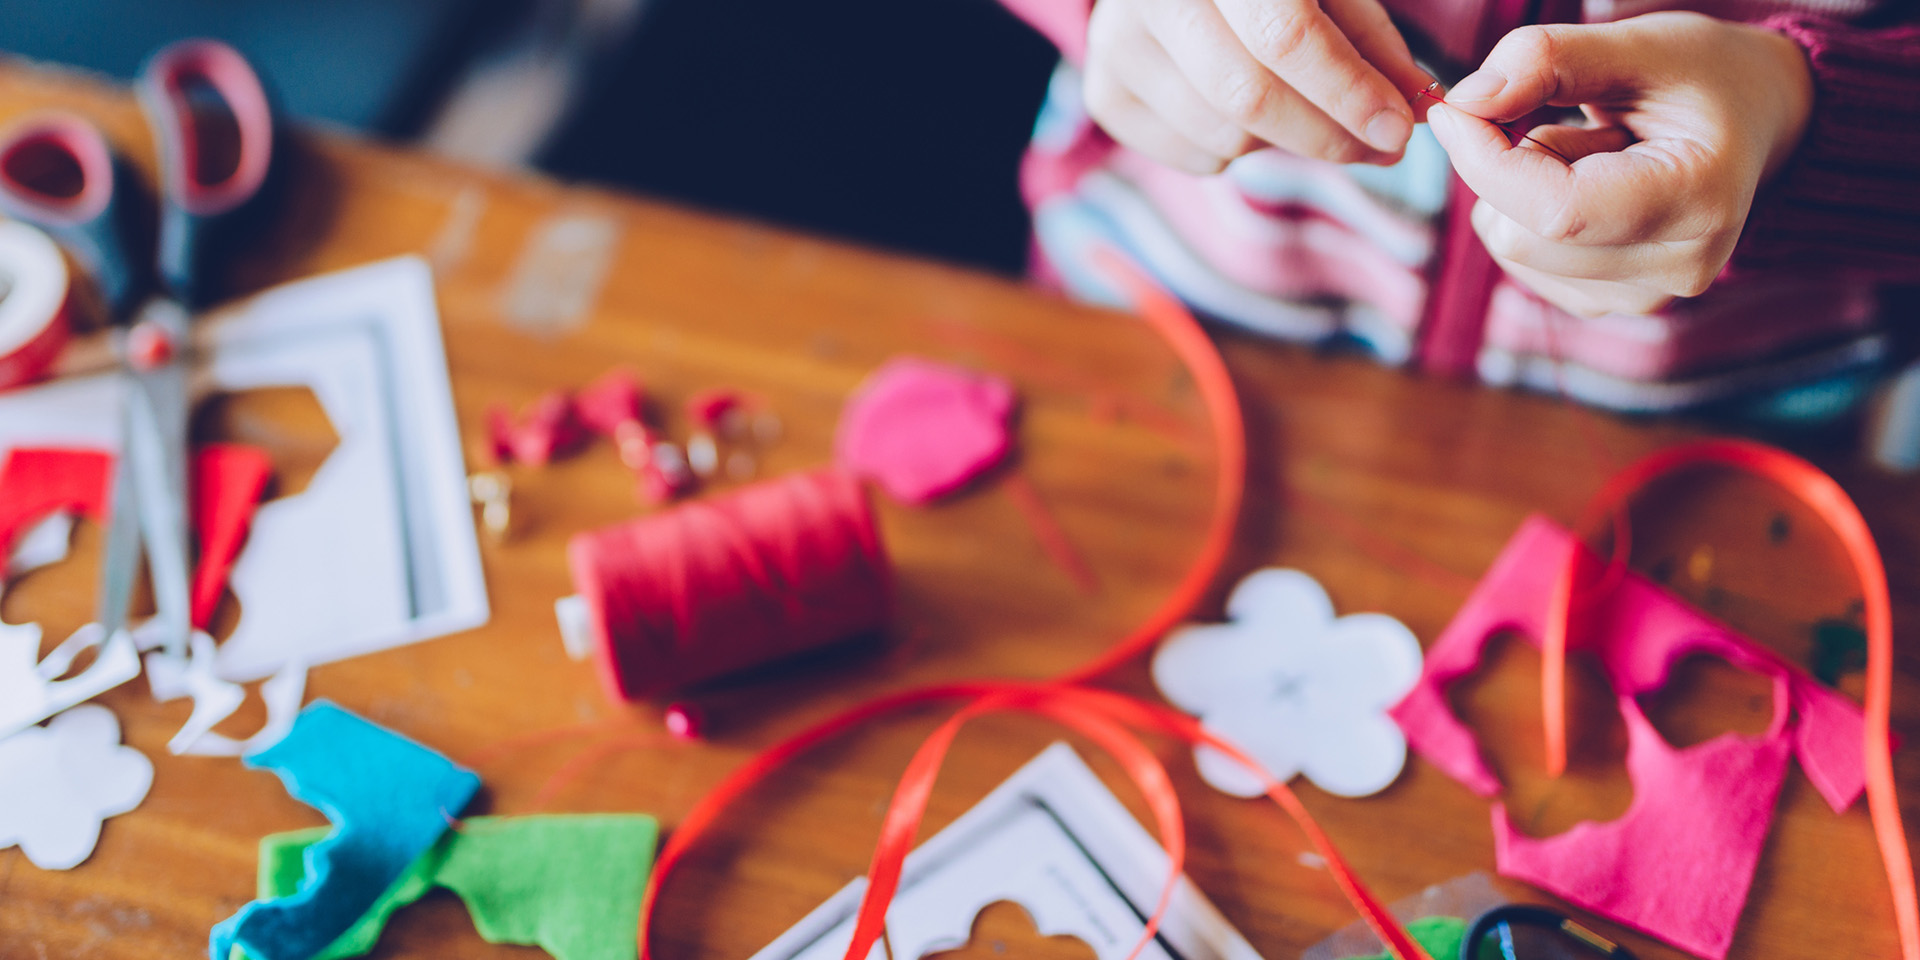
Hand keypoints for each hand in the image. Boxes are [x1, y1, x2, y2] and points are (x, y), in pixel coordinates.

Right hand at [1082, 0, 1434, 173]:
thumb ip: (1370, 41)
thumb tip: (1412, 111)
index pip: (1284, 34)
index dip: (1346, 90)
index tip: (1398, 128)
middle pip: (1246, 95)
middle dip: (1328, 134)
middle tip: (1382, 147)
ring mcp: (1116, 43)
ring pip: (1224, 133)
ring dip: (1287, 140)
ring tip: (1308, 106)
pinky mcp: (1105, 92)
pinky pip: (1197, 155)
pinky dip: (1242, 149)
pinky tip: (1247, 108)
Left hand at [1426, 12, 1813, 317]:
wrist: (1754, 119)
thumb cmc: (1702, 75)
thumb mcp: (1640, 44)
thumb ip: (1550, 59)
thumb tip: (1466, 100)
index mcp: (1698, 202)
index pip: (1557, 211)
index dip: (1486, 160)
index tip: (1454, 108)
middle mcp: (1676, 268)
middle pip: (1520, 235)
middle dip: (1504, 167)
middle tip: (1554, 115)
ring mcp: (1645, 297)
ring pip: (1513, 250)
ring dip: (1520, 190)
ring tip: (1590, 150)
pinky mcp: (1611, 302)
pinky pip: (1521, 262)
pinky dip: (1527, 215)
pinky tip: (1586, 183)